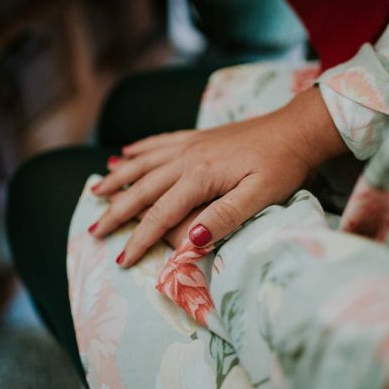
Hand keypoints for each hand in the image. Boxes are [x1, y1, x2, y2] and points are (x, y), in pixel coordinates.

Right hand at [90, 87, 346, 266]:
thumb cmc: (282, 166)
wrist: (294, 128)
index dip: (139, 239)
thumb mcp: (261, 196)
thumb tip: (191, 240)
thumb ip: (225, 216)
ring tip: (95, 190)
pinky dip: (138, 149)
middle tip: (93, 230)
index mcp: (199, 177)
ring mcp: (189, 144)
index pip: (159, 214)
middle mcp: (186, 158)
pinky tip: (125, 153)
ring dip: (117, 178)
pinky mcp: (195, 136)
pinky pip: (158, 142)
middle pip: (141, 188)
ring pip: (142, 163)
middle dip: (115, 211)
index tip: (121, 260)